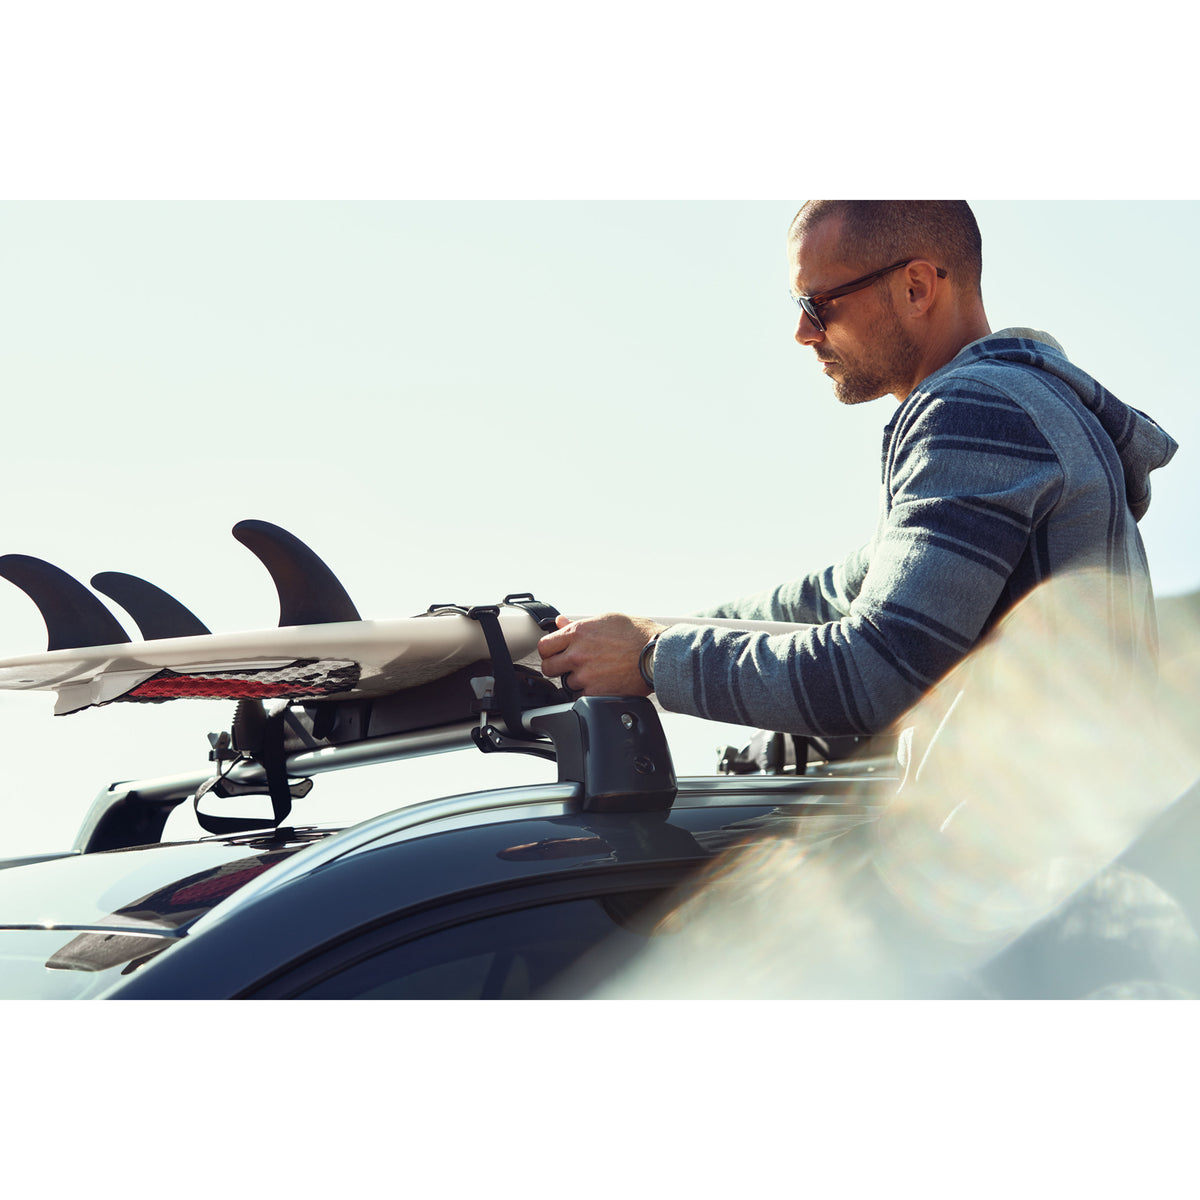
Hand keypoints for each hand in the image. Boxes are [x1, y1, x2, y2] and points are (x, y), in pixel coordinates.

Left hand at [538, 612, 665, 696]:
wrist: (658, 655)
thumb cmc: (639, 634)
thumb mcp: (607, 619)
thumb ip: (579, 624)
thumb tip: (561, 622)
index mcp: (578, 633)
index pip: (544, 646)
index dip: (549, 651)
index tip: (554, 654)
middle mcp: (578, 654)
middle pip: (548, 667)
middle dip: (557, 668)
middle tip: (569, 667)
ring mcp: (586, 675)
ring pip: (566, 684)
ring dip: (577, 681)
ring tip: (594, 675)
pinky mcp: (596, 693)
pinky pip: (580, 698)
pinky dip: (588, 694)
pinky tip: (601, 686)